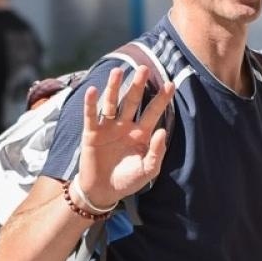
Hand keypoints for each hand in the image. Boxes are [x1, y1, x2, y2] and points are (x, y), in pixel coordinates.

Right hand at [75, 64, 175, 206]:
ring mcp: (108, 127)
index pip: (153, 112)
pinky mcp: (92, 133)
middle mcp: (125, 126)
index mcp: (141, 133)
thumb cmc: (128, 180)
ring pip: (112, 103)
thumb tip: (162, 131)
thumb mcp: (147, 171)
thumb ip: (156, 153)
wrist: (103, 191)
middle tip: (144, 68)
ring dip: (115, 87)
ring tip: (118, 71)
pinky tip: (92, 90)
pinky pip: (91, 116)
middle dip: (138, 85)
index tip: (171, 84)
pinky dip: (91, 104)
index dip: (162, 99)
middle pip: (133, 101)